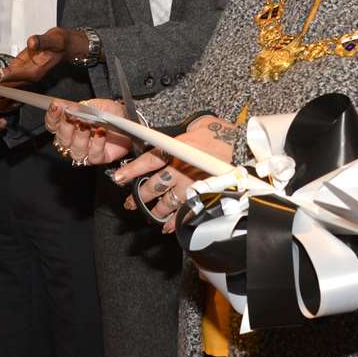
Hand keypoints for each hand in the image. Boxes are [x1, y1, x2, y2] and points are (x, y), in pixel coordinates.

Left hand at [0, 27, 79, 86]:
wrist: (66, 47)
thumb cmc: (61, 42)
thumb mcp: (55, 38)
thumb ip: (43, 41)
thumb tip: (32, 42)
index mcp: (35, 71)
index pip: (9, 75)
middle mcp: (28, 77)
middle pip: (2, 87)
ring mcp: (23, 77)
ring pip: (1, 87)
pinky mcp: (19, 73)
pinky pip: (2, 80)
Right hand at [44, 98, 131, 165]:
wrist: (129, 119)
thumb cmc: (111, 112)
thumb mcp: (96, 104)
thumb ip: (81, 107)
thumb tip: (69, 107)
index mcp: (69, 125)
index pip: (53, 124)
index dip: (52, 116)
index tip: (57, 106)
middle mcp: (73, 140)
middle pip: (61, 139)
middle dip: (66, 126)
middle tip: (74, 115)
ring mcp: (85, 151)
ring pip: (75, 149)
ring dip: (82, 136)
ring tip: (89, 124)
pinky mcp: (98, 158)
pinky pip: (93, 155)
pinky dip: (97, 143)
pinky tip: (101, 132)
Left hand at [116, 115, 235, 229]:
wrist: (239, 142)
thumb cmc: (214, 134)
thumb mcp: (190, 129)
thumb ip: (172, 139)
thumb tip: (153, 142)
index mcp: (176, 149)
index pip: (148, 161)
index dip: (131, 171)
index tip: (118, 178)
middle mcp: (181, 168)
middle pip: (154, 185)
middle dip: (140, 196)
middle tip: (130, 203)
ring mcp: (191, 183)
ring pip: (167, 201)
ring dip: (155, 210)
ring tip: (149, 214)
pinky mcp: (202, 194)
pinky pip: (185, 211)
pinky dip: (175, 221)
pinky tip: (168, 227)